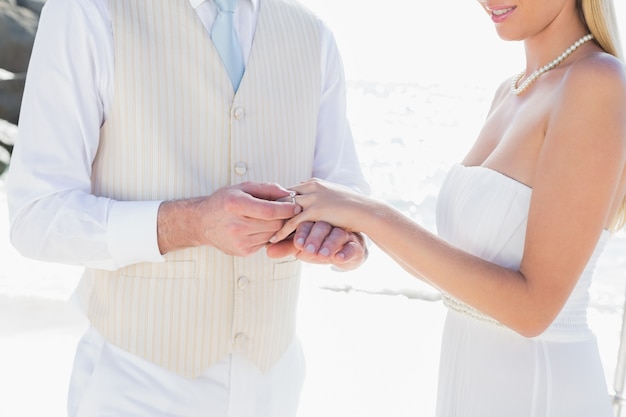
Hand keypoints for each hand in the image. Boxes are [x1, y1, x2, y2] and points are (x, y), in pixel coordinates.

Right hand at [157, 182, 300, 255]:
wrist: (202, 222)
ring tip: (275, 218)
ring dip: (277, 227)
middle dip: (285, 218)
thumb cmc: (224, 201)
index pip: (269, 211)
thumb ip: (267, 188)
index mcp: (235, 205)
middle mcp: (236, 225)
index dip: (286, 209)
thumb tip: (289, 194)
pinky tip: (262, 227)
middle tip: (290, 211)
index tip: (297, 206)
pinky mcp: (242, 252)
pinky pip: (264, 243)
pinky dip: (268, 235)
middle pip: (274, 225)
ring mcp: (239, 241)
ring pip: (272, 235)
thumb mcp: (243, 187)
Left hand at [266, 221, 367, 269]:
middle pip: (322, 225)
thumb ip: (286, 246)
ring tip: (321, 256)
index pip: (307, 219)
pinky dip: (344, 252)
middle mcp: (331, 223)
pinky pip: (352, 247)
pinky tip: (337, 259)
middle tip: (306, 249)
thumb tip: (267, 251)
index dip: (301, 230)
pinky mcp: (356, 245)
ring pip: (337, 234)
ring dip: (328, 245)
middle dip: (313, 237)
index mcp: (317, 218)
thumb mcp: (304, 244)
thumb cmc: (322, 243)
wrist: (350, 248)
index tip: (296, 243)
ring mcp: (345, 233)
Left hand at [268, 178, 364, 243]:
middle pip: (283, 197)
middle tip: (255, 218)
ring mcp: (313, 199)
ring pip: (286, 209)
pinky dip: (281, 231)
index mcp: (314, 183)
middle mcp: (311, 188)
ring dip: (272, 220)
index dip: (276, 200)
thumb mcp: (334, 195)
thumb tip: (314, 200)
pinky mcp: (316, 211)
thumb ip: (321, 196)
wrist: (366, 211)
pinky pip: (294, 222)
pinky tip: (273, 239)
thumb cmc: (353, 205)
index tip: (264, 209)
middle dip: (269, 208)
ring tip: (260, 229)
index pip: (289, 190)